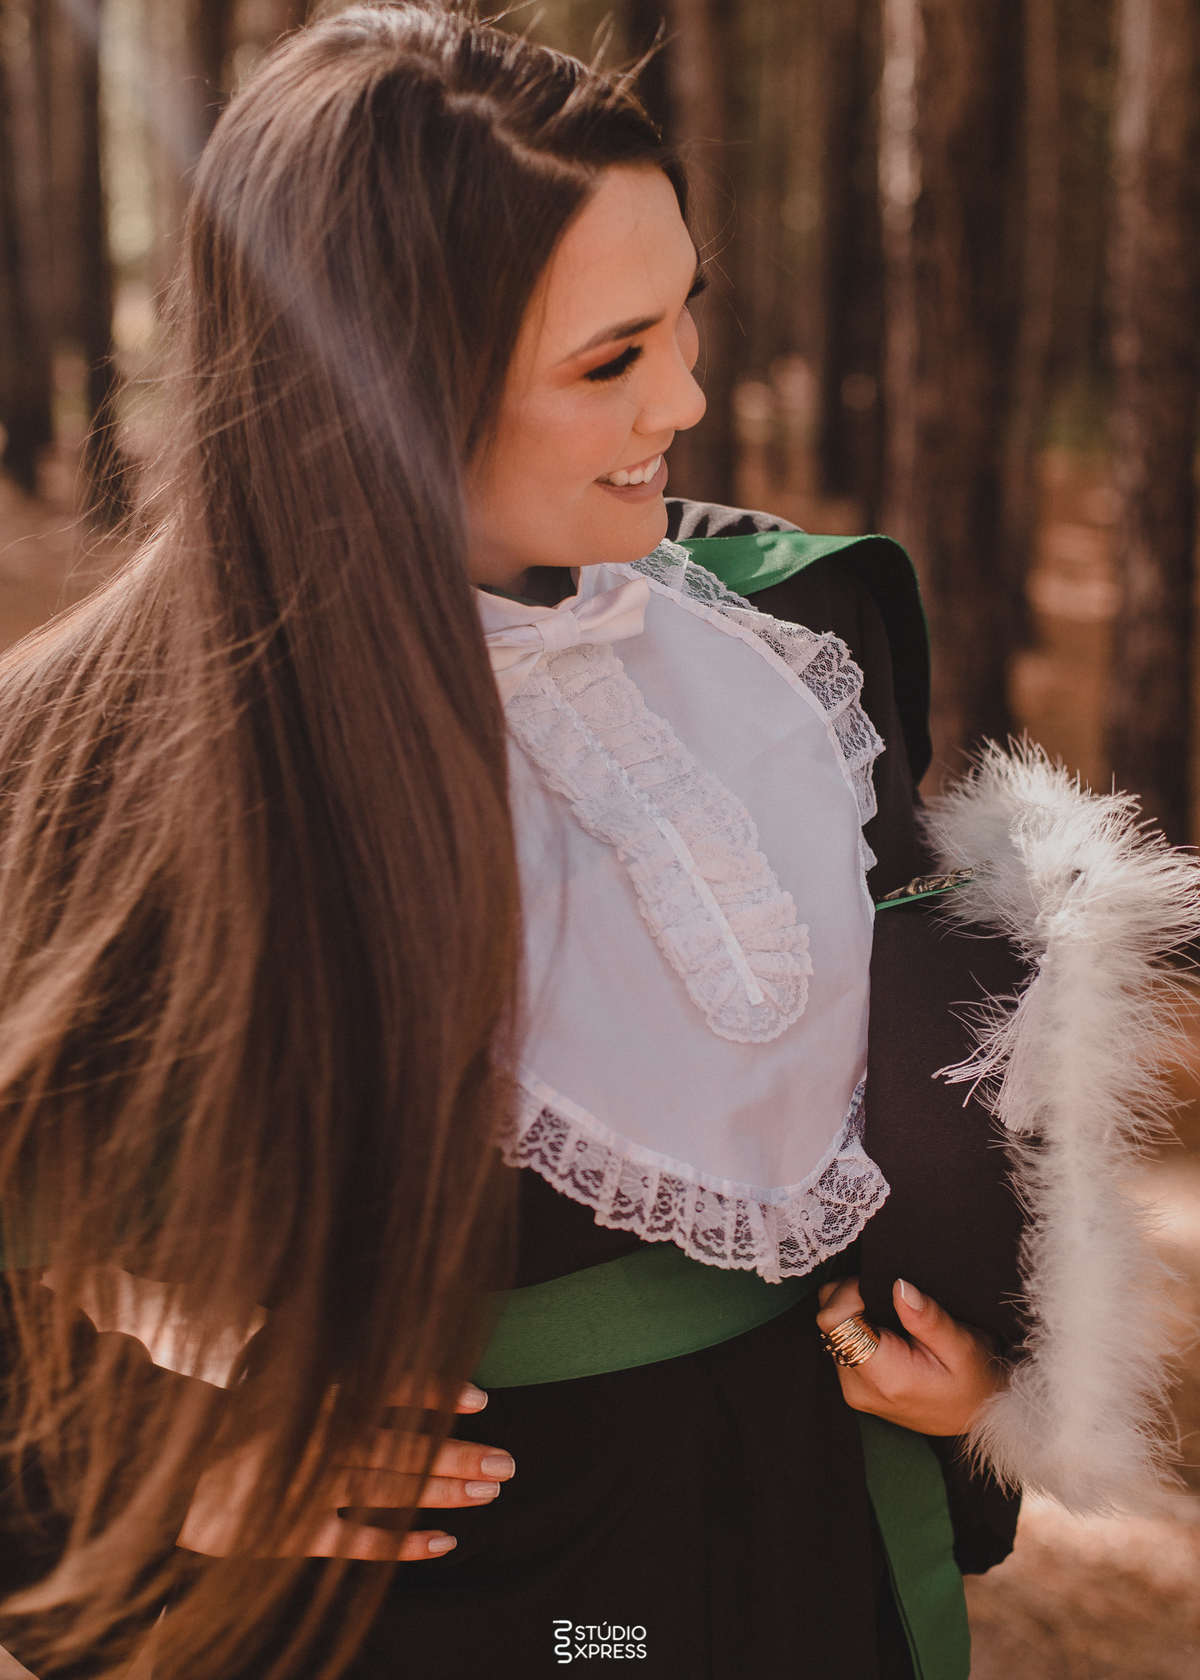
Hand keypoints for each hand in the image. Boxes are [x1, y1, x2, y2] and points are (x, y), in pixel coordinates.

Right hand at [177, 1381, 513, 1560]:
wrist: (151, 1463)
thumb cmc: (203, 1402)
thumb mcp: (259, 1355)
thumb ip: (312, 1350)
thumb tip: (355, 1330)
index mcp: (314, 1394)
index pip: (390, 1391)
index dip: (437, 1394)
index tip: (481, 1397)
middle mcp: (321, 1440)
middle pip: (404, 1447)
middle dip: (459, 1453)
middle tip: (507, 1462)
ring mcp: (309, 1487)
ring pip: (392, 1490)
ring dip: (444, 1490)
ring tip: (490, 1491)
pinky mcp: (291, 1531)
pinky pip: (357, 1543)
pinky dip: (401, 1543)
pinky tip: (443, 1543)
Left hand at [815, 1276, 1006, 1435]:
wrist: (978, 1416)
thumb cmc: (975, 1381)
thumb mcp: (963, 1345)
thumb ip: (928, 1318)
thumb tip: (900, 1287)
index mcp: (884, 1376)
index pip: (834, 1320)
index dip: (849, 1291)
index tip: (879, 1285)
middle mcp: (859, 1387)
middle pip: (828, 1323)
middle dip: (851, 1299)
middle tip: (889, 1297)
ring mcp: (853, 1391)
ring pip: (831, 1332)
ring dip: (854, 1315)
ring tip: (893, 1317)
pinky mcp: (854, 1389)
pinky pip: (841, 1345)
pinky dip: (857, 1330)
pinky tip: (887, 1331)